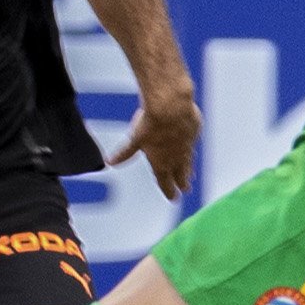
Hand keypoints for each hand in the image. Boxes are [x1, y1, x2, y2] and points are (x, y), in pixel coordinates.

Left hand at [109, 79, 199, 199]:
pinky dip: (190, 146)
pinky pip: (192, 142)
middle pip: (180, 174)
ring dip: (188, 168)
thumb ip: (124, 152)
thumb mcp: (134, 139)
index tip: (173, 198)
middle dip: (182, 183)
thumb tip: (109, 161)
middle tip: (185, 189)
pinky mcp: (194, 131)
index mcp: (161, 163)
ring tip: (191, 174)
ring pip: (188, 160)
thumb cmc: (151, 124)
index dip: (168, 191)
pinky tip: (189, 144)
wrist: (170, 106)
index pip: (165, 182)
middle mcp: (176, 157)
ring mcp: (187, 145)